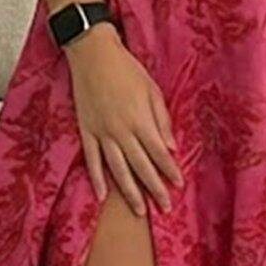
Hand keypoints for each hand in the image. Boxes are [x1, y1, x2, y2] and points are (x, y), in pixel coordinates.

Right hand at [63, 25, 183, 216]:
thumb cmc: (126, 69)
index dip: (170, 171)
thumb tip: (170, 147)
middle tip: (165, 208)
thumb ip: (161, 120)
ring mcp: (102, 132)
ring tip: (139, 211)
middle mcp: (121, 131)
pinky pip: (92, 160)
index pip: (159, 153)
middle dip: (155, 189)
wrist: (92, 54)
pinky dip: (96, 178)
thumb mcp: (151, 90)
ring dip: (130, 192)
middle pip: (141, 166)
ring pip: (117, 169)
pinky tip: (103, 196)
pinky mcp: (86, 130)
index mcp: (140, 120)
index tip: (179, 185)